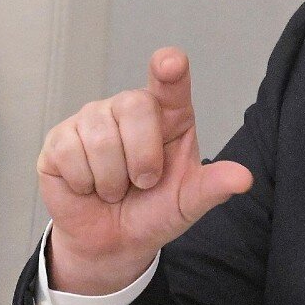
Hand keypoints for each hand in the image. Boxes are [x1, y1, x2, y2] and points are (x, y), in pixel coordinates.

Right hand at [36, 47, 252, 294]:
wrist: (113, 241)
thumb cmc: (155, 210)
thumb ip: (214, 186)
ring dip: (112, 178)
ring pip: (100, 137)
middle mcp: (130, 108)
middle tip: (144, 182)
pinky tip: (89, 186)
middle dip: (142, 157)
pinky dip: (84, 182)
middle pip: (134, 106)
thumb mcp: (189, 201)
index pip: (170, 83)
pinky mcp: (59, 139)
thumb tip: (244, 178)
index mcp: (169, 115)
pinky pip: (69, 154)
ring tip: (116, 188)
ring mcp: (92, 120)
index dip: (169, 69)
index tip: (170, 63)